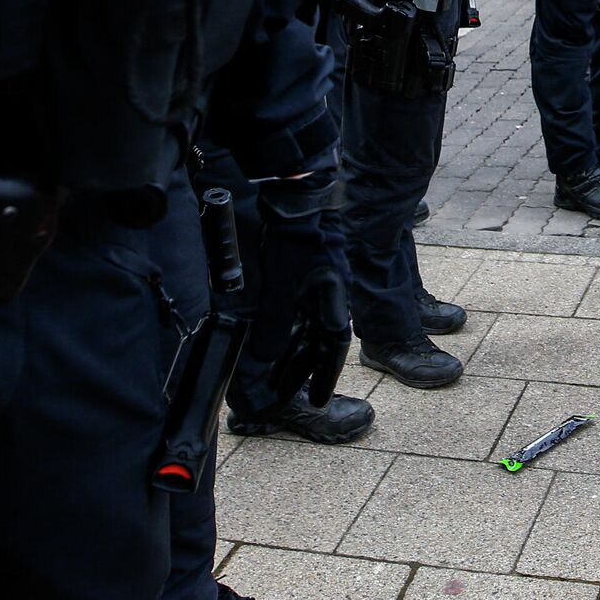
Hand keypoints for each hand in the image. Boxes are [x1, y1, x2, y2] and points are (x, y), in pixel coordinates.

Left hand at [252, 196, 352, 411]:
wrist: (299, 200)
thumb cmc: (296, 240)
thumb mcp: (284, 284)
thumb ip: (276, 322)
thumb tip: (266, 358)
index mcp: (333, 301)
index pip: (332, 347)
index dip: (325, 375)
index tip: (319, 399)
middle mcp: (329, 297)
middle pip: (320, 342)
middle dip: (306, 370)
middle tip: (296, 395)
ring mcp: (319, 286)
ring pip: (308, 328)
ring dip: (296, 352)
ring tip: (280, 375)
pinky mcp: (306, 276)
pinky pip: (300, 313)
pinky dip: (290, 331)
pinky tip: (277, 341)